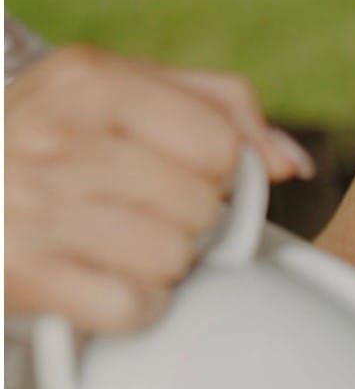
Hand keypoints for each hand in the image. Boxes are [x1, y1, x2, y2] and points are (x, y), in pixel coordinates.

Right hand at [5, 45, 313, 332]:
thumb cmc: (48, 147)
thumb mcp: (115, 96)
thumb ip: (214, 107)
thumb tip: (288, 159)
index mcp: (87, 79)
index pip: (217, 142)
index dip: (215, 172)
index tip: (180, 176)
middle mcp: (58, 136)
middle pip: (200, 206)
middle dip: (186, 221)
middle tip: (139, 216)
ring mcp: (39, 207)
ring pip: (172, 258)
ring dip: (160, 268)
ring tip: (118, 249)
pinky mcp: (30, 274)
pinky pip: (135, 308)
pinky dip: (134, 309)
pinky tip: (106, 286)